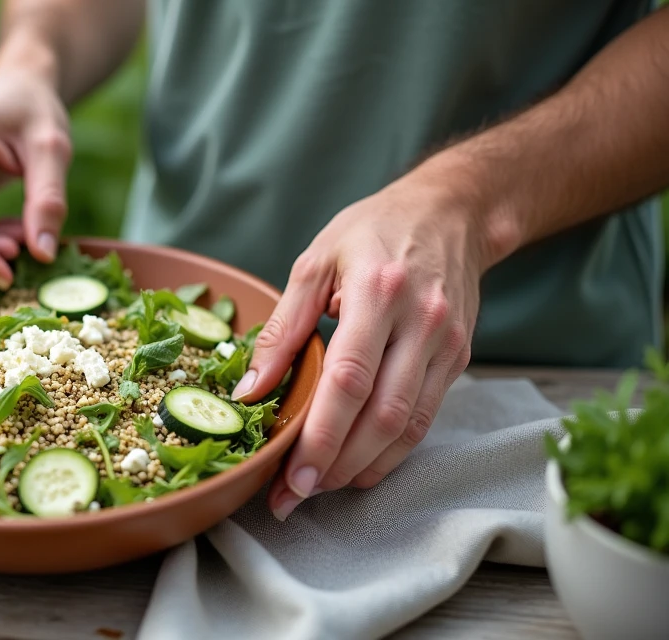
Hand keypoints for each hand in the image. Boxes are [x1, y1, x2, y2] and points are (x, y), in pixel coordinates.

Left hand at [232, 176, 488, 520]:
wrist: (451, 214)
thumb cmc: (373, 231)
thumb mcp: (315, 260)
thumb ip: (282, 326)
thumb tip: (251, 389)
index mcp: (377, 292)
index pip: (349, 378)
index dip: (320, 435)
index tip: (288, 474)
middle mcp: (420, 323)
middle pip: (380, 414)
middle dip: (334, 465)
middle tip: (292, 495)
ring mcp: (446, 346)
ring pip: (407, 427)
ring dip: (361, 468)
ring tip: (317, 488)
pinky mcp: (458, 360)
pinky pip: (423, 420)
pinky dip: (389, 453)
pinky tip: (356, 467)